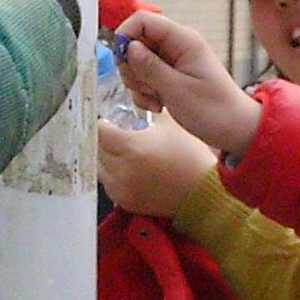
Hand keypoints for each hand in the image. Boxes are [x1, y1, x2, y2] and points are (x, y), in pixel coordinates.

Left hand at [98, 109, 218, 217]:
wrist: (204, 192)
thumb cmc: (190, 155)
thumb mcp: (171, 123)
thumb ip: (146, 109)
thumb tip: (132, 98)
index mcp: (131, 148)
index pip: (98, 131)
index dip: (103, 123)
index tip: (110, 121)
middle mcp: (121, 171)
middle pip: (95, 149)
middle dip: (104, 140)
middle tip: (117, 134)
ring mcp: (121, 189)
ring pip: (98, 168)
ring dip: (106, 157)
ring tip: (123, 151)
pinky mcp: (125, 202)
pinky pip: (108, 183)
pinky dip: (113, 174)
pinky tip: (130, 168)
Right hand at [112, 11, 261, 156]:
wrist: (235, 130)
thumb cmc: (215, 110)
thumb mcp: (177, 90)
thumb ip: (149, 67)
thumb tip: (127, 47)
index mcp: (183, 40)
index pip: (142, 20)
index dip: (125, 36)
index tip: (121, 62)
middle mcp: (176, 46)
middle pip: (135, 42)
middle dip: (132, 68)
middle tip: (146, 88)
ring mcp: (172, 62)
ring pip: (137, 63)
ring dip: (139, 85)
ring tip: (157, 100)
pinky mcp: (169, 77)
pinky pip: (145, 78)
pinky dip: (145, 94)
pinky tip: (159, 106)